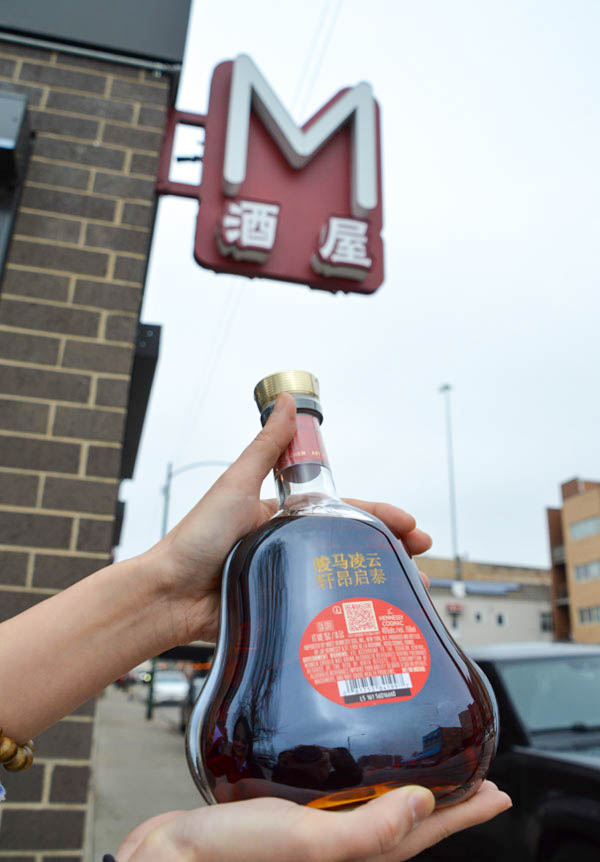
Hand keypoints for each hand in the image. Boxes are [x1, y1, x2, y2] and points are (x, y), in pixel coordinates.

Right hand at [115, 780, 510, 860]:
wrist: (167, 855)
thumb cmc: (229, 857)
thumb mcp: (307, 846)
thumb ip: (366, 832)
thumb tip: (424, 803)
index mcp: (352, 858)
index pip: (423, 835)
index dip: (464, 815)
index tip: (497, 792)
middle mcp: (341, 847)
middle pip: (408, 823)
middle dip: (446, 802)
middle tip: (475, 778)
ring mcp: (316, 832)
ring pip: (377, 808)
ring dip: (407, 787)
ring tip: (427, 765)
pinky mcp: (291, 814)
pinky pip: (342, 796)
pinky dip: (362, 778)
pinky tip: (357, 761)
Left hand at [147, 393, 431, 645]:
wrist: (167, 594)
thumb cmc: (197, 537)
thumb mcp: (236, 485)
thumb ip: (265, 447)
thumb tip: (286, 400)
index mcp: (283, 517)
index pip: (343, 511)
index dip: (378, 515)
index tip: (409, 524)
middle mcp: (289, 547)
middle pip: (350, 545)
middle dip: (390, 548)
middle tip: (420, 556)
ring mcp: (286, 579)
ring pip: (342, 579)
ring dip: (378, 582)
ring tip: (409, 589)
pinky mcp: (279, 610)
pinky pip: (320, 609)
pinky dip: (349, 612)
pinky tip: (372, 619)